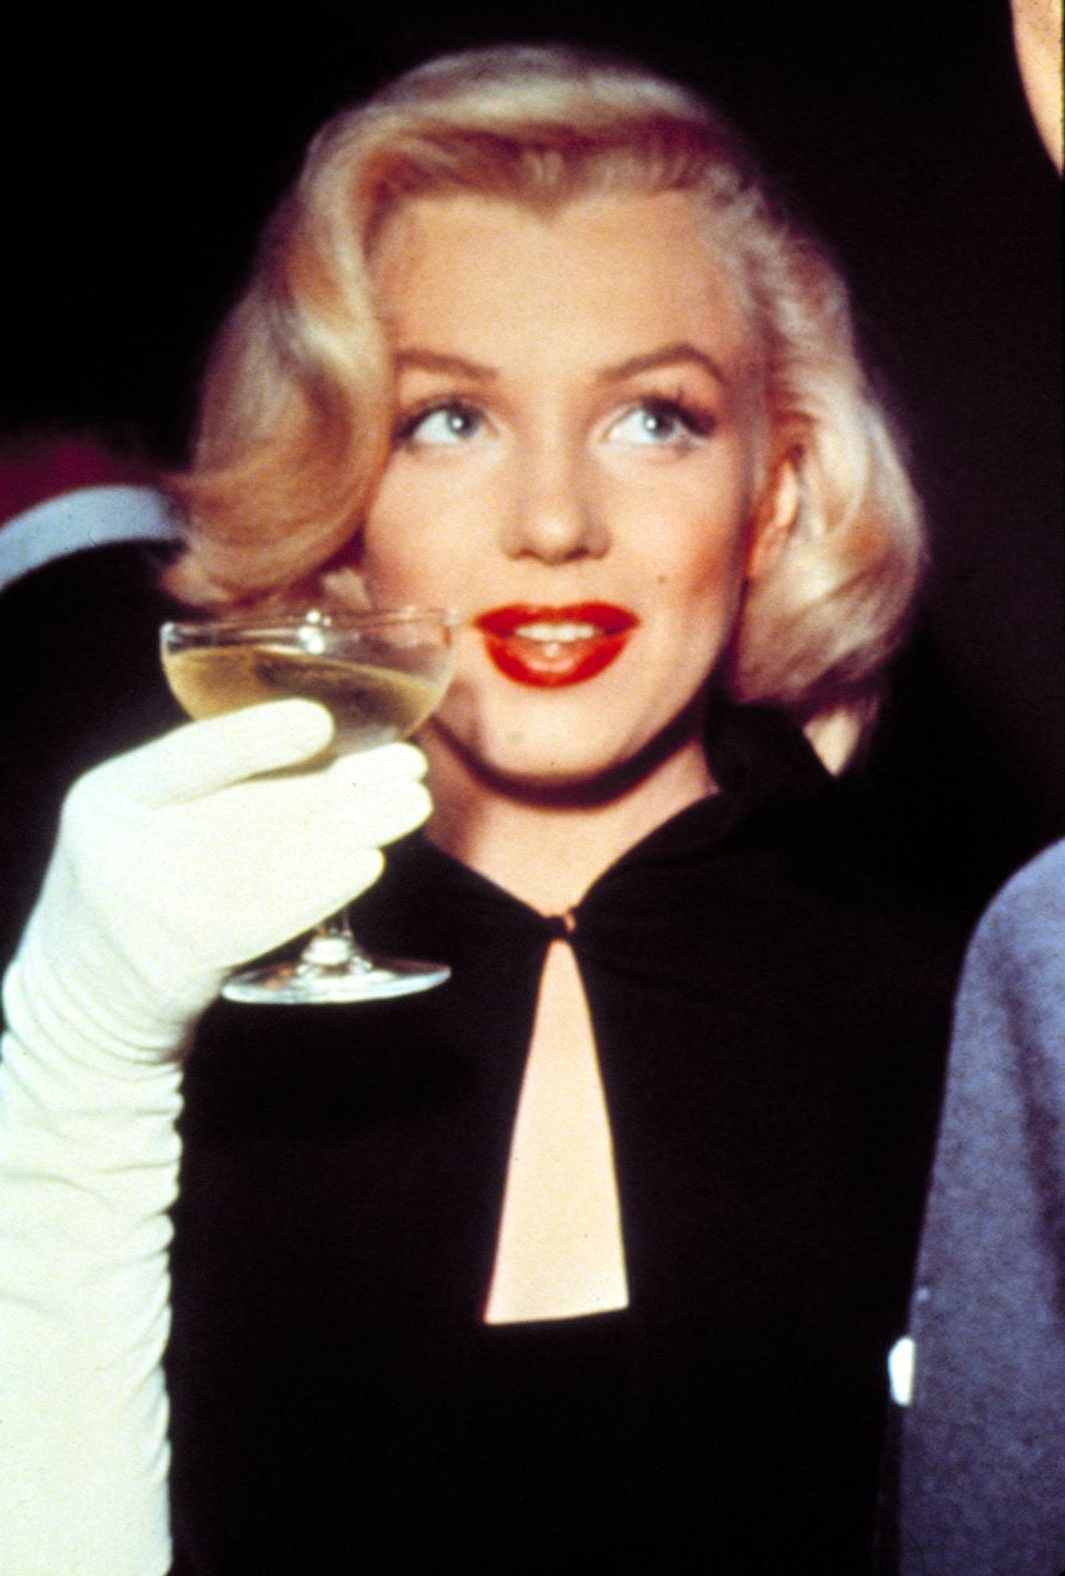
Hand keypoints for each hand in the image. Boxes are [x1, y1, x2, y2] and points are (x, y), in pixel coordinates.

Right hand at [14, 699, 430, 1037]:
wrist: (85, 998)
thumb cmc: (133, 882)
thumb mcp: (139, 816)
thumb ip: (207, 780)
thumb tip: (327, 737)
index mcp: (112, 795)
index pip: (185, 759)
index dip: (255, 740)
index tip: (322, 720)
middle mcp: (124, 848)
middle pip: (248, 810)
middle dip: (339, 786)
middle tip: (408, 767)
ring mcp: (151, 910)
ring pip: (270, 861)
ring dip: (352, 831)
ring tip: (410, 807)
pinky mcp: (186, 962)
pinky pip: (269, 918)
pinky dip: (325, 887)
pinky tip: (369, 863)